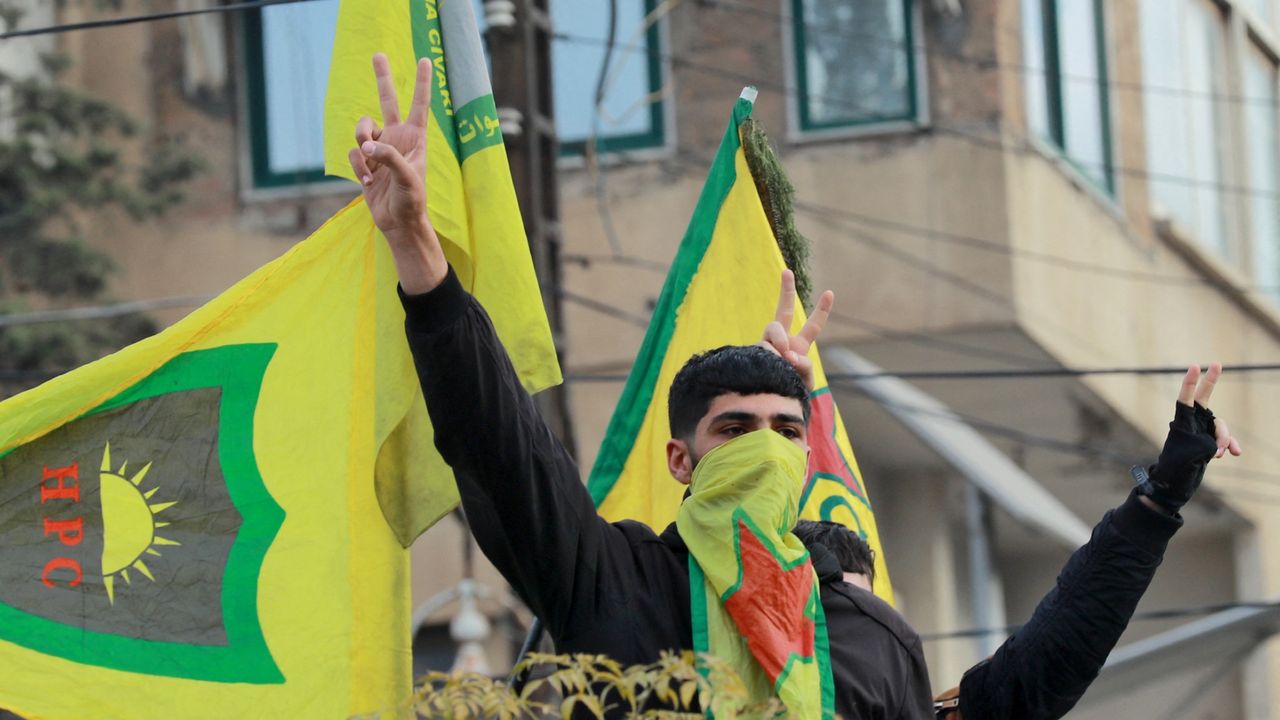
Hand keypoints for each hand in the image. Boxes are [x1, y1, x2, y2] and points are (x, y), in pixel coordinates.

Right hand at [348, 53, 446, 293]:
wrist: (399, 223)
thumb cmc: (412, 201)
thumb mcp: (407, 178)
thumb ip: (389, 158)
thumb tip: (366, 146)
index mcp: (415, 138)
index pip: (420, 105)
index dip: (423, 83)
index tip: (425, 60)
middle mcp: (398, 138)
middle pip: (388, 101)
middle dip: (383, 78)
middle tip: (378, 55)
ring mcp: (380, 149)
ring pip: (362, 129)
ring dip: (361, 143)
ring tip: (370, 166)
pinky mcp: (366, 163)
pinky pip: (354, 153)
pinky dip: (357, 166)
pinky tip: (367, 181)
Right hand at [758, 269, 833, 390]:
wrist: (767, 405)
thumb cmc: (789, 392)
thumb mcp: (805, 382)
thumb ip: (805, 368)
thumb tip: (791, 355)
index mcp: (798, 346)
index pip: (813, 326)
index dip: (822, 309)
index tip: (830, 292)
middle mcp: (781, 341)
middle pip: (783, 311)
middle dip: (786, 291)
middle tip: (787, 271)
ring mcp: (765, 345)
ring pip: (772, 329)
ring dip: (780, 340)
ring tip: (783, 356)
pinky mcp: (752, 352)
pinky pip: (762, 347)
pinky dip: (769, 355)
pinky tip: (768, 363)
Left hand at [1140, 363, 1241, 513]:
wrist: (1175, 485)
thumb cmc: (1177, 468)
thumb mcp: (1193, 453)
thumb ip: (1209, 442)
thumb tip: (1221, 444)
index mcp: (1182, 422)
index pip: (1186, 398)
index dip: (1190, 382)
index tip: (1195, 366)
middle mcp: (1191, 423)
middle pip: (1204, 399)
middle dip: (1211, 382)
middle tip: (1216, 363)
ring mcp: (1201, 432)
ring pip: (1221, 426)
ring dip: (1224, 438)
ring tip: (1218, 455)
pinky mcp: (1209, 442)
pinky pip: (1225, 439)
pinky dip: (1230, 445)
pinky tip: (1234, 453)